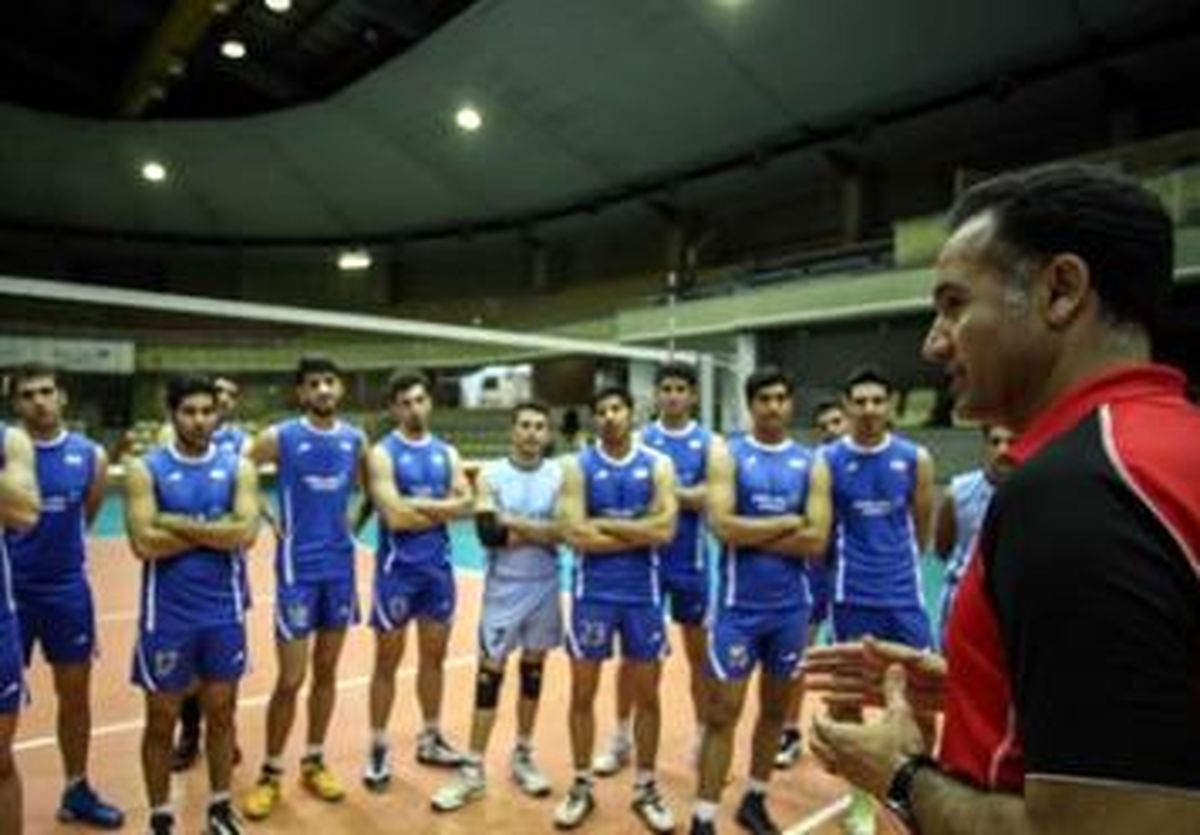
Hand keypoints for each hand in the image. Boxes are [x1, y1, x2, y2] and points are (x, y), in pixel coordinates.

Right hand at [804, 637, 946, 715]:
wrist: (965, 694)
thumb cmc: (946, 674)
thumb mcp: (920, 661)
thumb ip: (892, 652)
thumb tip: (864, 640)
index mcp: (886, 655)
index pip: (850, 652)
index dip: (828, 653)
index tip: (807, 655)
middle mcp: (882, 667)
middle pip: (845, 666)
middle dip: (822, 667)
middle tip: (798, 669)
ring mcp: (885, 683)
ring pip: (849, 682)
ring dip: (828, 683)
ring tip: (807, 685)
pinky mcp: (891, 699)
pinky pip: (862, 697)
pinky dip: (844, 698)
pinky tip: (829, 700)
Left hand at [810, 664, 930, 798]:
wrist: (915, 788)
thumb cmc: (903, 750)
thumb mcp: (900, 714)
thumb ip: (895, 689)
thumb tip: (895, 666)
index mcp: (841, 737)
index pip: (818, 722)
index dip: (821, 711)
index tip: (826, 704)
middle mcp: (838, 757)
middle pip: (815, 742)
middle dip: (819, 728)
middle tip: (829, 719)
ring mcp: (848, 774)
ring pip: (825, 759)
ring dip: (826, 747)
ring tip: (837, 737)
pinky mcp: (860, 786)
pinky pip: (840, 772)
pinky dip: (840, 761)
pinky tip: (855, 756)